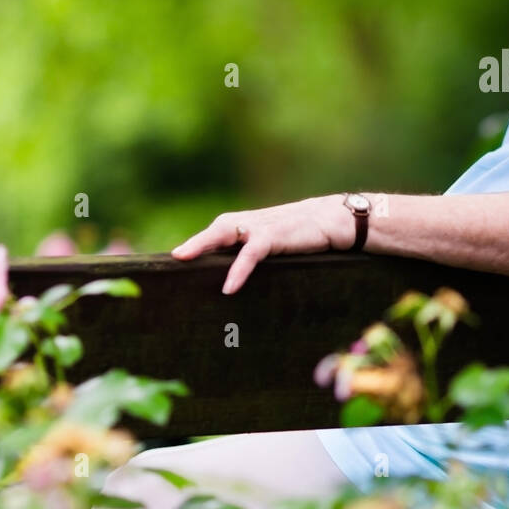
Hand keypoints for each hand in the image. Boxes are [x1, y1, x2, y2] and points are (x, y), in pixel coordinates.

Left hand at [171, 196, 356, 293]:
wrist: (336, 220)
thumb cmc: (308, 236)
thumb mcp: (279, 243)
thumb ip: (259, 253)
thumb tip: (239, 282)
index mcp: (250, 226)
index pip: (219, 233)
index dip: (198, 245)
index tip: (176, 261)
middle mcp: (251, 223)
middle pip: (216, 229)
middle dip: (194, 242)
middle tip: (172, 257)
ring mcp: (262, 226)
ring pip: (225, 232)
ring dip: (203, 244)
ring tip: (183, 258)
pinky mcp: (275, 235)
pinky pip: (251, 252)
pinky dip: (239, 269)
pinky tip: (229, 287)